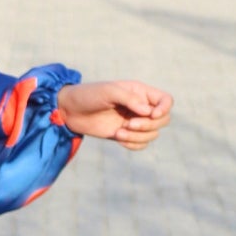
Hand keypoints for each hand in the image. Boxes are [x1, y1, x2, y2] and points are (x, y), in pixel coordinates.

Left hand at [54, 80, 172, 149]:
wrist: (70, 110)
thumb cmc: (89, 95)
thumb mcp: (109, 91)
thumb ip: (129, 99)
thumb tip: (148, 112)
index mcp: (140, 92)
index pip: (166, 101)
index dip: (164, 109)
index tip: (152, 114)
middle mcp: (140, 107)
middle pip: (163, 120)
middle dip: (149, 125)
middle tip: (129, 123)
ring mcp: (133, 122)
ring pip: (153, 134)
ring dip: (139, 136)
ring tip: (119, 132)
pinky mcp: (125, 135)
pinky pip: (141, 144)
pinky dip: (134, 144)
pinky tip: (119, 137)